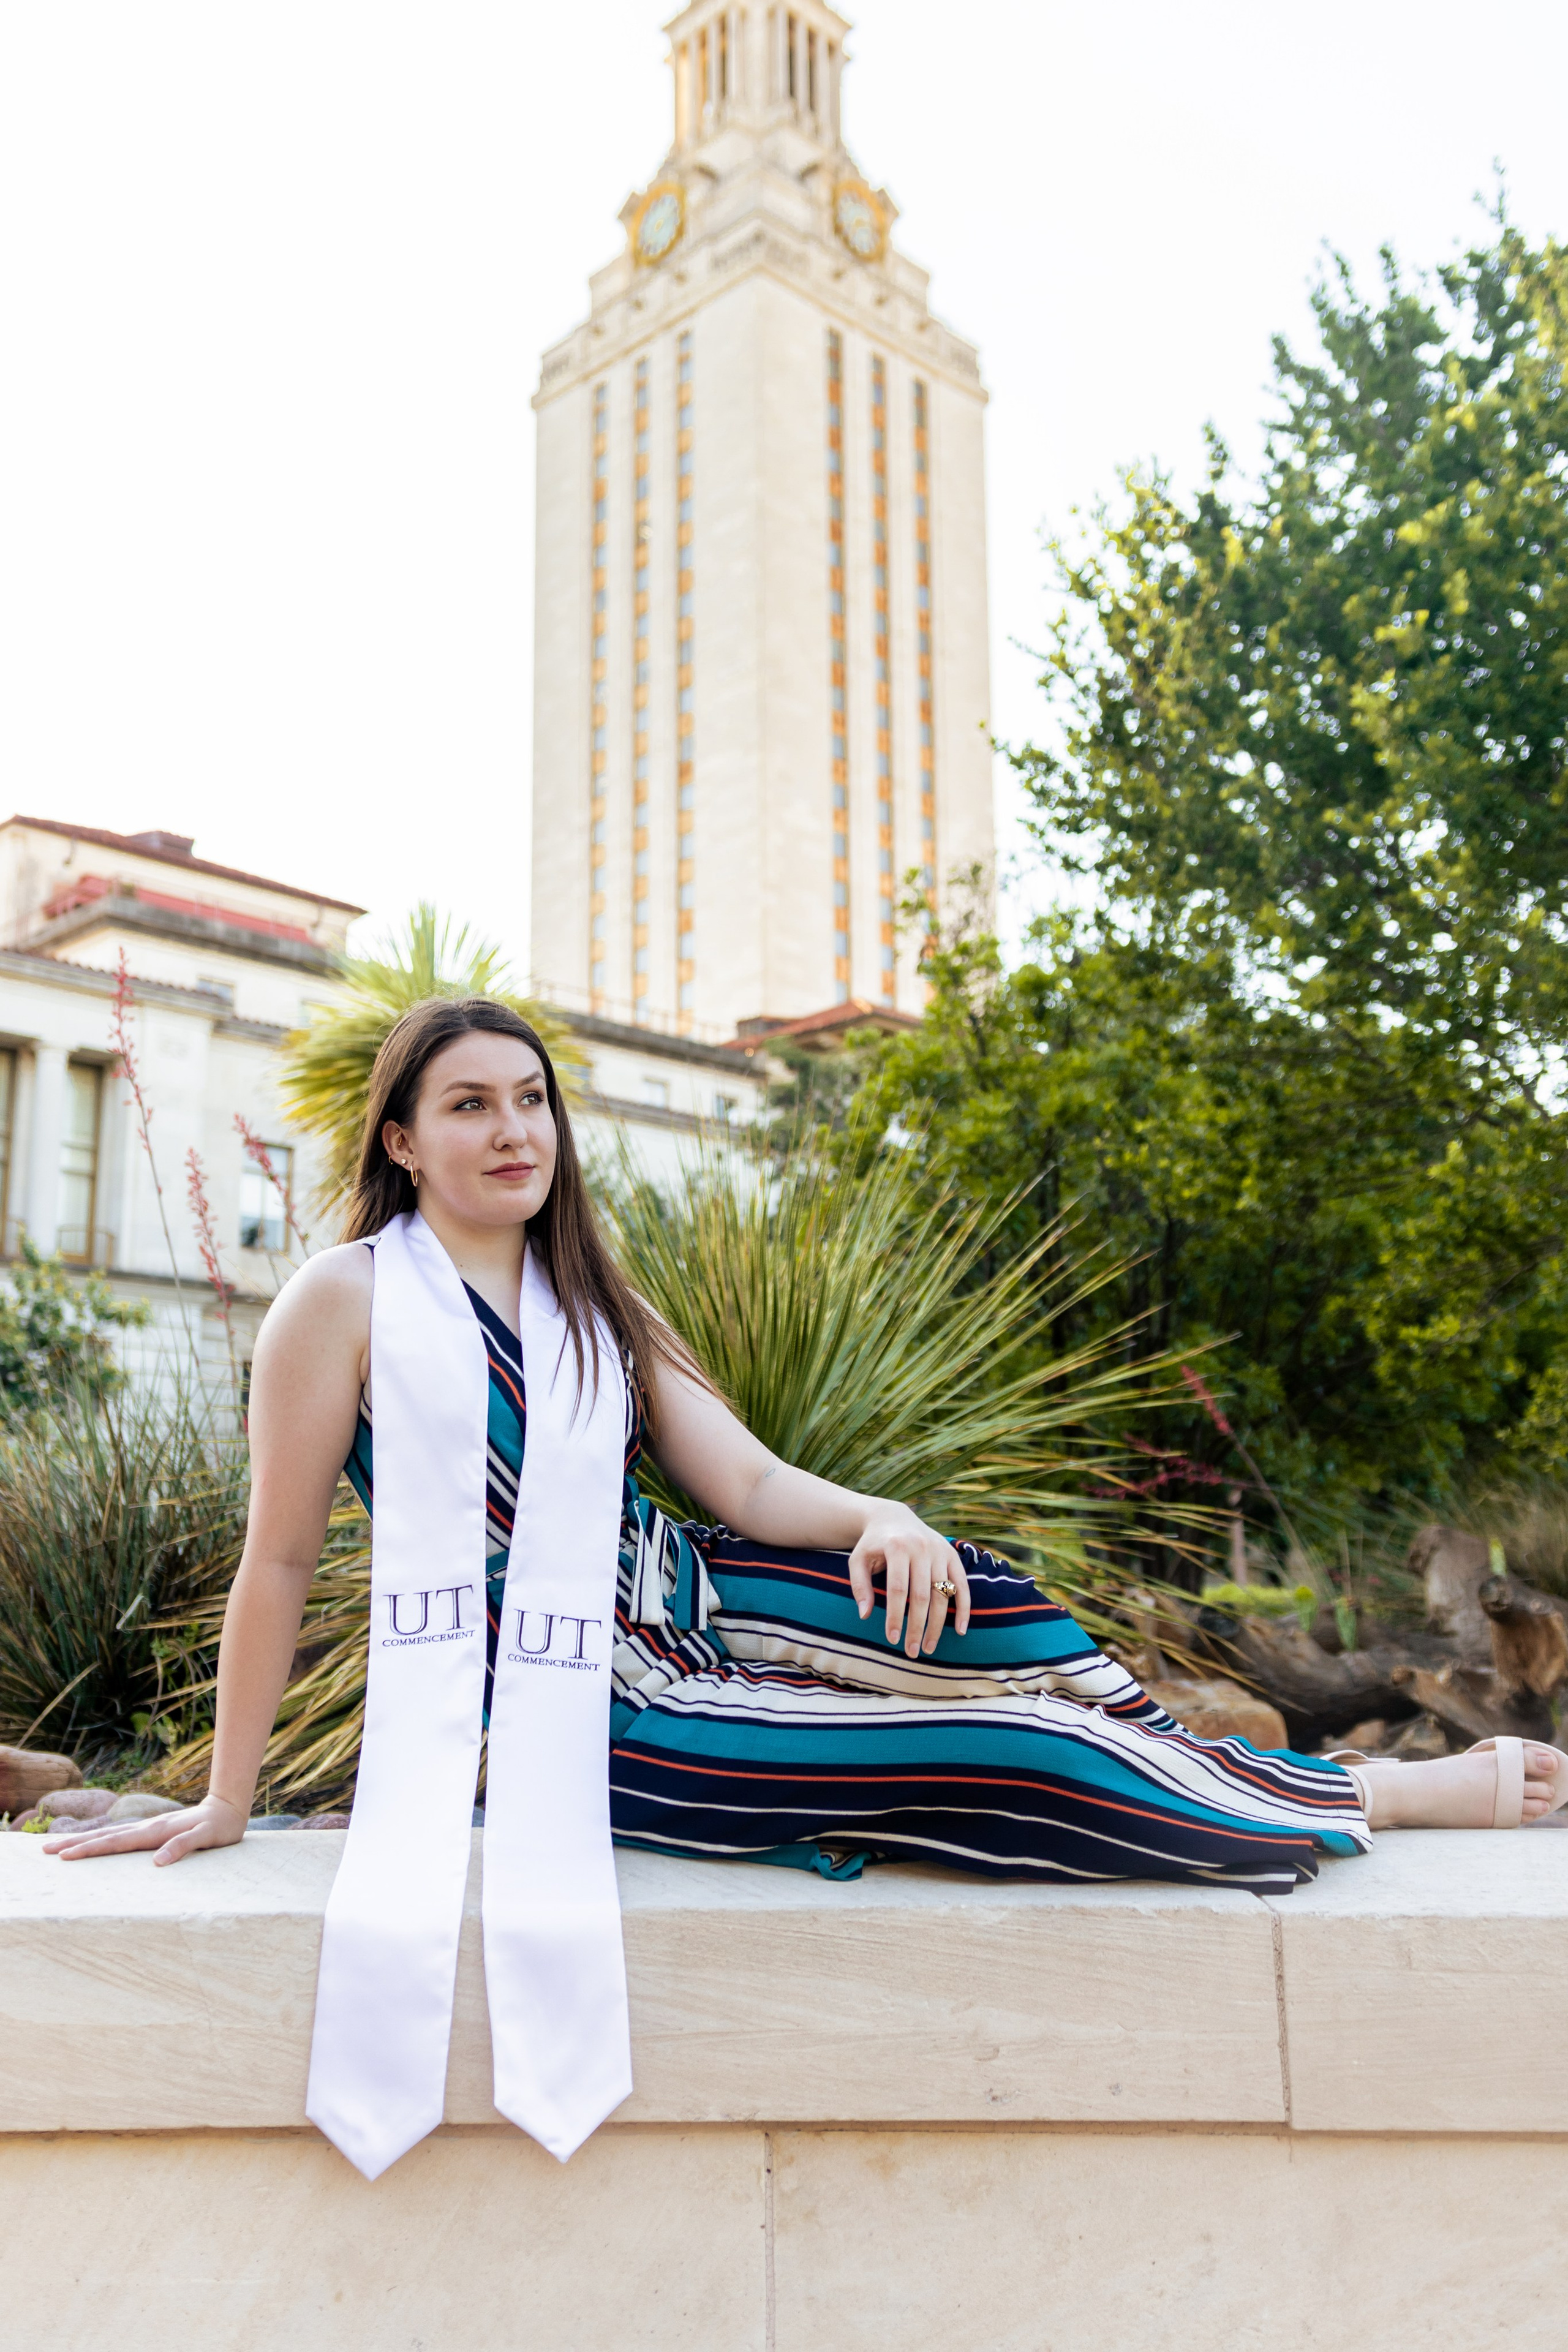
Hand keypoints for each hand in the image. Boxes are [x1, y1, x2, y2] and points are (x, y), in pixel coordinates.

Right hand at [43, 1792, 247, 1865]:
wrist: (227, 1809)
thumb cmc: (219, 1828)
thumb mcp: (206, 1838)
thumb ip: (183, 1847)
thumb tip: (157, 1862)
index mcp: (154, 1832)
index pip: (115, 1843)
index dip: (90, 1850)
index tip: (65, 1856)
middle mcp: (146, 1829)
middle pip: (104, 1837)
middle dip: (75, 1844)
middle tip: (46, 1851)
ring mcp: (147, 1829)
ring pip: (109, 1835)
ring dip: (84, 1841)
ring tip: (59, 1846)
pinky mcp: (151, 1832)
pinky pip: (120, 1837)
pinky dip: (102, 1841)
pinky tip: (93, 1844)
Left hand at [849, 1506, 970, 1656]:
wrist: (893, 1518)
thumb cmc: (872, 1544)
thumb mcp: (858, 1560)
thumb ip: (859, 1586)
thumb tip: (865, 1615)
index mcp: (897, 1547)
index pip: (898, 1589)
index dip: (896, 1616)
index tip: (892, 1639)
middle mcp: (921, 1548)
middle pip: (922, 1595)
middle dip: (918, 1627)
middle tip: (912, 1651)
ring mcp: (940, 1551)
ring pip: (943, 1593)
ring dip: (938, 1624)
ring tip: (929, 1647)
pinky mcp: (952, 1555)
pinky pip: (962, 1585)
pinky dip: (964, 1608)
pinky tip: (960, 1630)